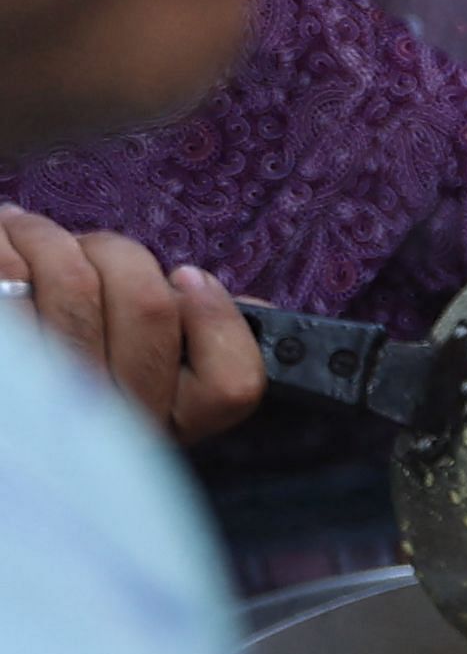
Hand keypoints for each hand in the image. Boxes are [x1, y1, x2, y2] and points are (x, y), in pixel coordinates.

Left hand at [0, 205, 262, 444]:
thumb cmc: (66, 369)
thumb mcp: (144, 372)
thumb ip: (201, 342)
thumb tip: (254, 308)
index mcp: (167, 420)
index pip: (232, 385)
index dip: (216, 318)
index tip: (187, 275)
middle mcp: (116, 421)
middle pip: (150, 304)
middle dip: (115, 251)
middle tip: (84, 247)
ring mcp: (53, 399)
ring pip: (76, 282)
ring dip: (48, 236)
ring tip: (27, 232)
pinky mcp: (5, 373)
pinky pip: (10, 277)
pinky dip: (6, 241)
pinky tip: (3, 239)